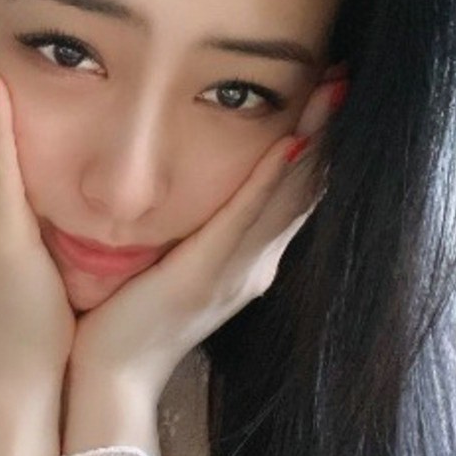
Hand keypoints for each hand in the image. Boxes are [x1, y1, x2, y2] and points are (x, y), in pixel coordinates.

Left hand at [67, 79, 344, 401]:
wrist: (110, 376)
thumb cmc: (130, 318)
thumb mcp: (174, 265)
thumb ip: (194, 231)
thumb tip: (195, 189)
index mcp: (244, 261)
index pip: (291, 193)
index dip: (315, 144)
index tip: (327, 94)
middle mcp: (252, 265)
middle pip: (303, 188)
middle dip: (327, 133)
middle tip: (345, 79)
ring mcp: (234, 273)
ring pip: (286, 198)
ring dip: (313, 144)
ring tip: (333, 95)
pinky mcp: (206, 276)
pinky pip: (244, 221)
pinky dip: (270, 182)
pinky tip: (290, 146)